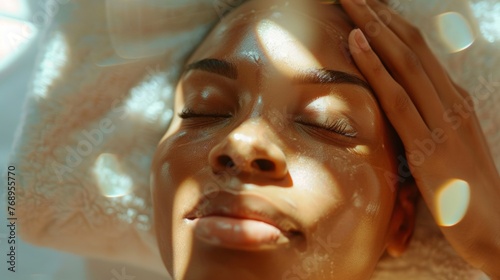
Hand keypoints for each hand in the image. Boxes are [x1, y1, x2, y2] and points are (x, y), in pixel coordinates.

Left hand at [340, 0, 499, 276]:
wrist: (497, 228)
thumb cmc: (469, 190)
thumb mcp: (449, 144)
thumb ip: (428, 119)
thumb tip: (403, 101)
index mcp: (453, 98)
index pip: (417, 49)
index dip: (390, 22)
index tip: (366, 2)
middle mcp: (450, 100)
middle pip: (409, 45)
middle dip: (378, 13)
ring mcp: (442, 121)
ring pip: (403, 61)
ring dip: (373, 27)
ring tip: (349, 0)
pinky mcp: (428, 147)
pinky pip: (398, 99)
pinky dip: (376, 68)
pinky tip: (358, 42)